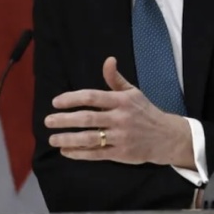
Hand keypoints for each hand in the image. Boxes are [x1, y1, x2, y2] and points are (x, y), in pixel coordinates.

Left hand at [44, 57, 193, 167]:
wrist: (166, 137)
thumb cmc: (145, 112)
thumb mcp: (133, 92)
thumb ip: (116, 79)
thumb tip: (108, 60)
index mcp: (121, 101)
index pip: (92, 97)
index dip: (72, 99)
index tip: (56, 102)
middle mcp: (120, 118)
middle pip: (88, 118)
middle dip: (65, 120)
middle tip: (48, 121)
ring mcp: (120, 137)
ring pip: (90, 138)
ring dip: (69, 138)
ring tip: (53, 138)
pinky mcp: (121, 153)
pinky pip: (96, 154)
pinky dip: (79, 153)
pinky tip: (66, 151)